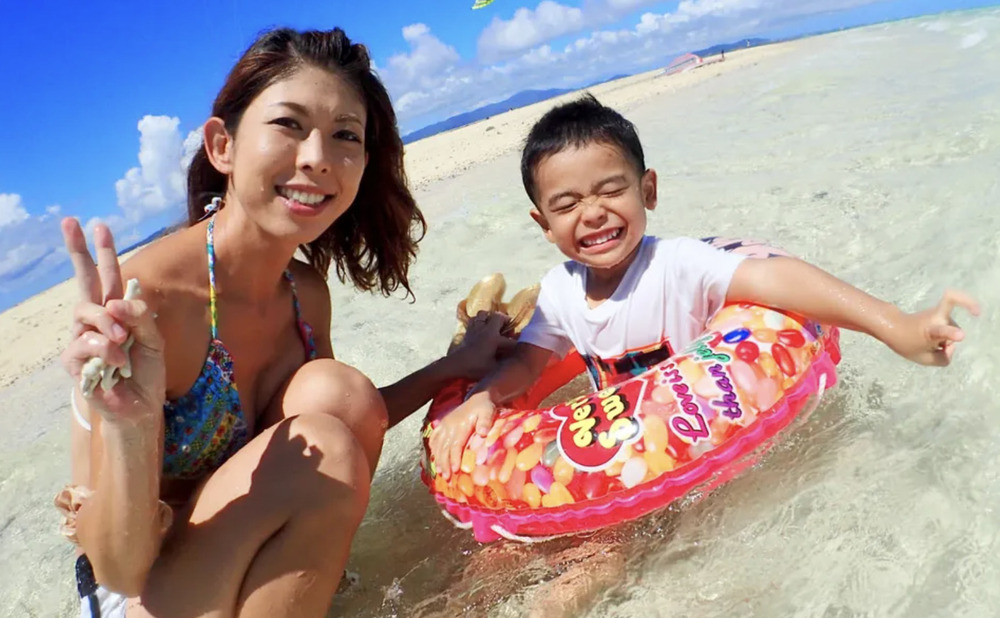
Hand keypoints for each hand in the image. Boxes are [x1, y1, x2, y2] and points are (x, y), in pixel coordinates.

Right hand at [59, 218, 165, 423]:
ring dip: (109, 325)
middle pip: (84, 281)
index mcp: (117, 311)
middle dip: (79, 251)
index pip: (108, 277)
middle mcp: (96, 320)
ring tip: (124, 343)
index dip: (103, 252)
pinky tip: (118, 363)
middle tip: (71, 222)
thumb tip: (116, 301)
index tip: (97, 225)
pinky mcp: (73, 360)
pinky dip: (107, 351)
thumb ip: (141, 317)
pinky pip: (85, 342)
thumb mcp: (154, 340)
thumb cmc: (146, 372)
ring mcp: (81, 338)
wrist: (140, 406)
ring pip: (88, 312)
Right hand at [428, 391, 496, 479]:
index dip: (454, 458)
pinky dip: (433, 450)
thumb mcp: (488, 411)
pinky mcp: (443, 425)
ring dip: (438, 460)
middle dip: (444, 464)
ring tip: (440, 473)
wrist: (478, 397)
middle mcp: (449, 425)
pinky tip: (434, 459)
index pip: (455, 444)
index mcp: (460, 424)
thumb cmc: (485, 407)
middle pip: (444, 448)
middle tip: (446, 477)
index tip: (454, 470)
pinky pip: (434, 438)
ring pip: (438, 445)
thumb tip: (483, 433)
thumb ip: (485, 422)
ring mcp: (445, 425)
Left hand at [445, 311, 516, 380]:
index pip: (511, 340)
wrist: (456, 364)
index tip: (521, 347)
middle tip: (508, 329)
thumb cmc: (475, 367)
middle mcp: (486, 330)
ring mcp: (476, 328)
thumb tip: (516, 363)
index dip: (517, 344)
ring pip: (484, 314)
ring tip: (494, 325)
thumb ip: (505, 364)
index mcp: (494, 339)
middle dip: (505, 321)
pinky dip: (479, 320)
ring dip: (490, 317)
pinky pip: (474, 319)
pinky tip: (481, 327)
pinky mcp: (468, 330)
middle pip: (498, 317)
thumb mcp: (493, 369)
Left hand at [886, 289, 980, 365]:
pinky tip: (937, 336)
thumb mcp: (925, 359)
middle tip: (977, 310)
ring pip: (953, 328)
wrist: (892, 327)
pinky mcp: (940, 312)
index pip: (941, 331)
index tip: (960, 336)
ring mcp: (938, 313)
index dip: (952, 333)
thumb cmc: (907, 343)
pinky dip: (945, 336)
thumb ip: (945, 358)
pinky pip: (950, 325)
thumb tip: (953, 346)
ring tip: (927, 341)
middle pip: (952, 303)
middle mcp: (936, 318)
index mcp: (930, 331)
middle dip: (967, 303)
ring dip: (945, 337)